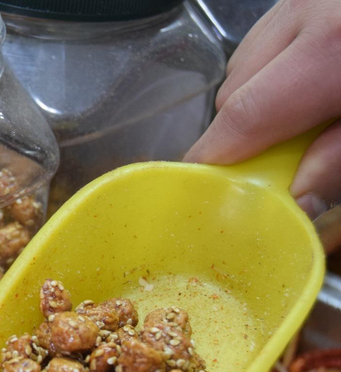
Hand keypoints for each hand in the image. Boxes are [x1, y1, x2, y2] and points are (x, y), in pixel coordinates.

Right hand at [184, 0, 340, 221]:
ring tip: (300, 113)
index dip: (215, 158)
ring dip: (258, 98)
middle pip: (235, 91)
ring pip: (243, 65)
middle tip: (281, 159)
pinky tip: (305, 78)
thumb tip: (298, 195)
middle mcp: (305, 13)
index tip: (201, 190)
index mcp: (329, 49)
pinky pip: (264, 41)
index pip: (244, 115)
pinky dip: (272, 68)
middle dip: (247, 132)